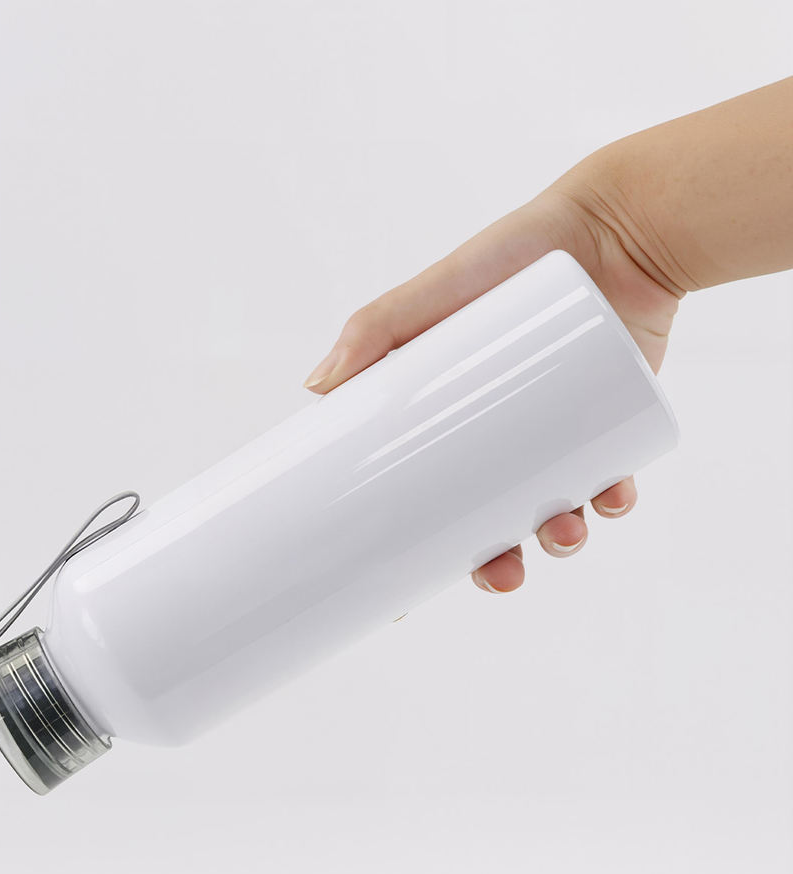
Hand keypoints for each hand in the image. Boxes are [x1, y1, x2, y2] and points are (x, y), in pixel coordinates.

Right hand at [302, 151, 681, 592]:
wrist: (608, 226)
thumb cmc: (511, 255)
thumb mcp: (433, 292)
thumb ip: (373, 329)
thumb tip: (314, 387)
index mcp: (449, 421)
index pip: (424, 497)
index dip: (412, 550)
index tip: (402, 595)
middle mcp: (501, 437)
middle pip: (490, 522)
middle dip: (494, 564)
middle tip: (499, 574)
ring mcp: (557, 433)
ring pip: (551, 513)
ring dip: (556, 540)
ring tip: (560, 533)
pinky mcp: (608, 422)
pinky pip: (609, 479)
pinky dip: (611, 499)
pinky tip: (609, 500)